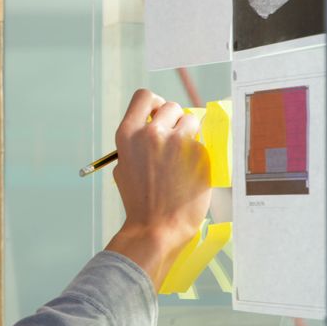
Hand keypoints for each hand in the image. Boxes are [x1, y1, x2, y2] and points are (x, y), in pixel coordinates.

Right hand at [104, 89, 211, 288]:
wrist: (157, 228)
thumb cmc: (140, 201)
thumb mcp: (124, 166)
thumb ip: (136, 142)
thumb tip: (153, 126)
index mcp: (128, 134)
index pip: (144, 97)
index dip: (154, 104)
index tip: (159, 116)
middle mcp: (152, 133)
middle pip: (172, 106)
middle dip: (175, 121)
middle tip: (175, 141)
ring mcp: (177, 143)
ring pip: (192, 122)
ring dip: (190, 136)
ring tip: (183, 159)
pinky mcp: (199, 154)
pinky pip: (202, 144)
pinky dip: (199, 156)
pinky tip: (190, 174)